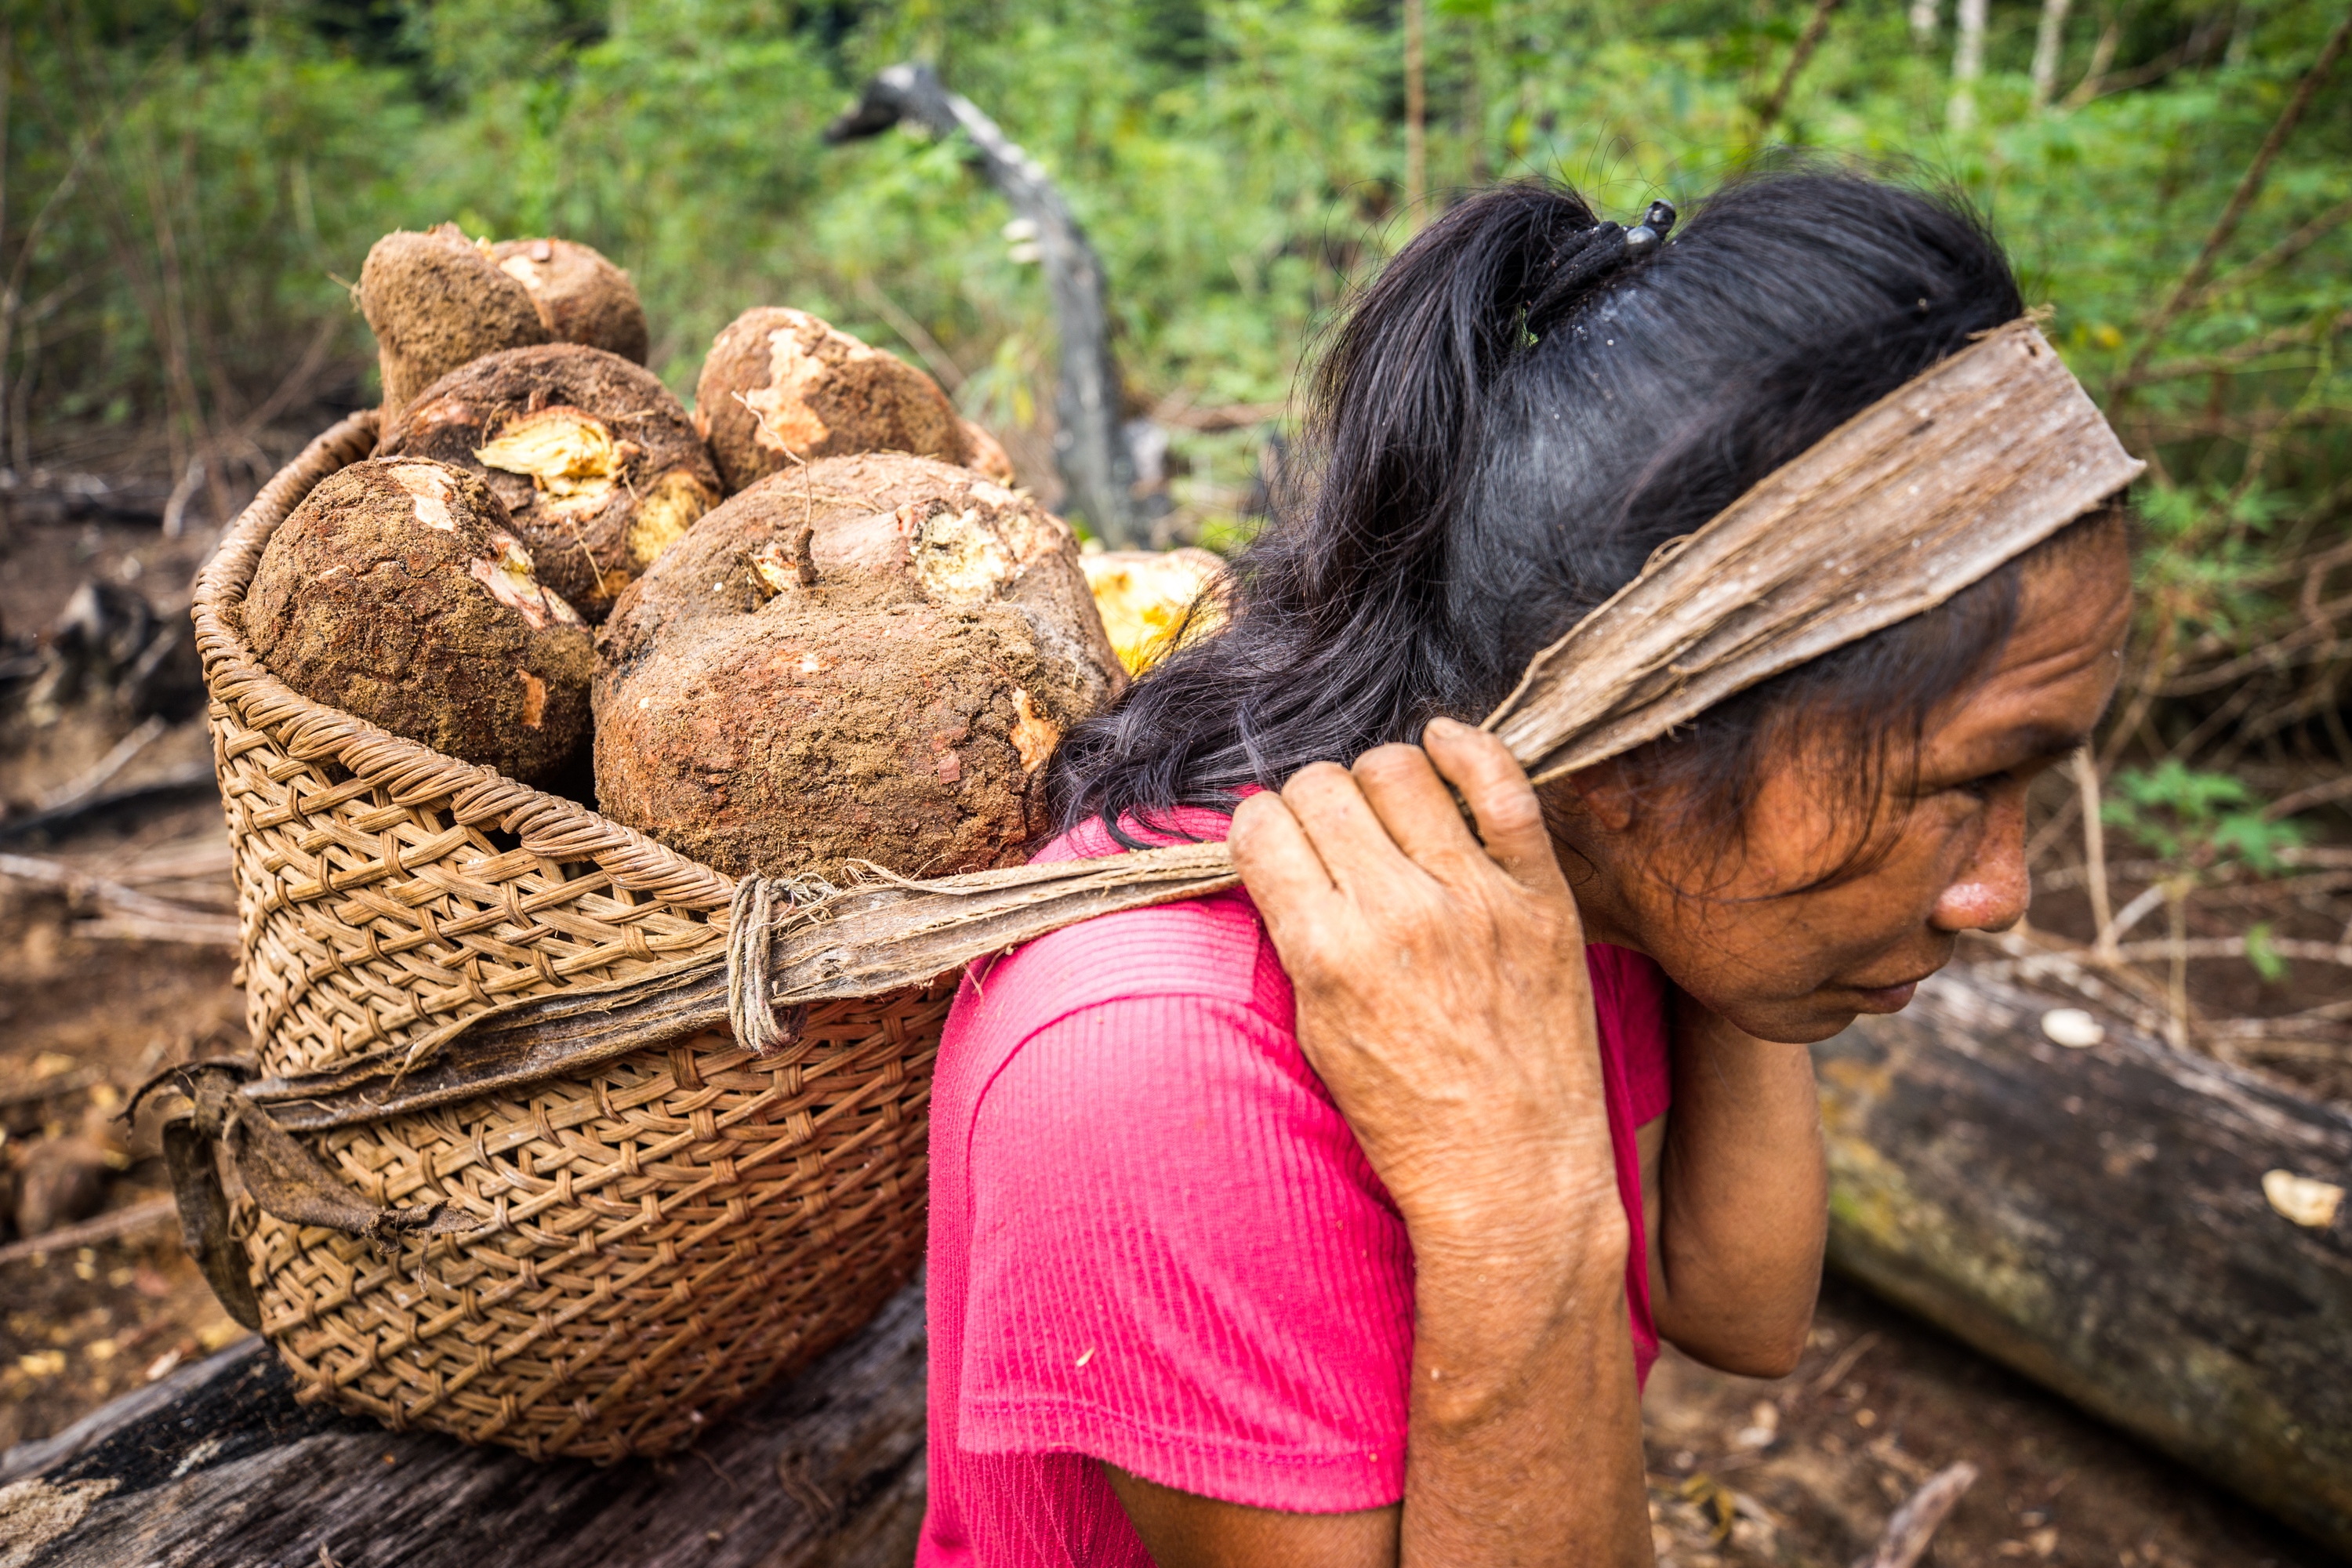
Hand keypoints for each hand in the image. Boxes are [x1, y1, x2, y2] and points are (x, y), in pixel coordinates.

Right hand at [1228, 718, 1619, 1248]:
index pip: (1262, 826)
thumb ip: (1298, 936)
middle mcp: (1399, 912)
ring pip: (1398, 769)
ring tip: (1383, 813)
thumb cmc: (1408, 1122)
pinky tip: (1443, 746)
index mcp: (1329, 952)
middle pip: (1322, 787)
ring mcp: (1478, 898)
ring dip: (1374, 781)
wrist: (1513, 1178)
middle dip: (1308, 802)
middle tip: (1326, 836)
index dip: (1258, 828)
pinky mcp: (1543, 897)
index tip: (1271, 845)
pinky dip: (1466, 749)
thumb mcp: (1318, 1033)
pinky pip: (1502, 784)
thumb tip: (1282, 855)